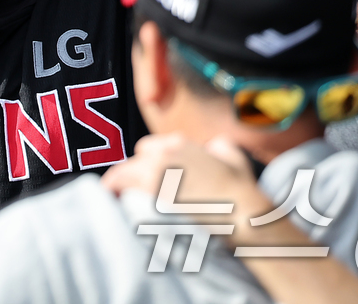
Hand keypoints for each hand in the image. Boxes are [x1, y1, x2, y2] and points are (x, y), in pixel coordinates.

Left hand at [102, 133, 267, 233]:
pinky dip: (117, 195)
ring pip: (122, 174)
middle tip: (131, 191)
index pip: (147, 148)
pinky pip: (121, 191)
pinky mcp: (150, 196)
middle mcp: (163, 155)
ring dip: (120, 184)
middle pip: (134, 161)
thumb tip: (213, 147)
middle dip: (133, 174)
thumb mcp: (233, 156)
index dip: (148, 163)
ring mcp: (154, 174)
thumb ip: (218, 147)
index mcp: (179, 143)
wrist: (242, 214)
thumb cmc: (240, 189)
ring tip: (115, 198)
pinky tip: (117, 204)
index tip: (147, 177)